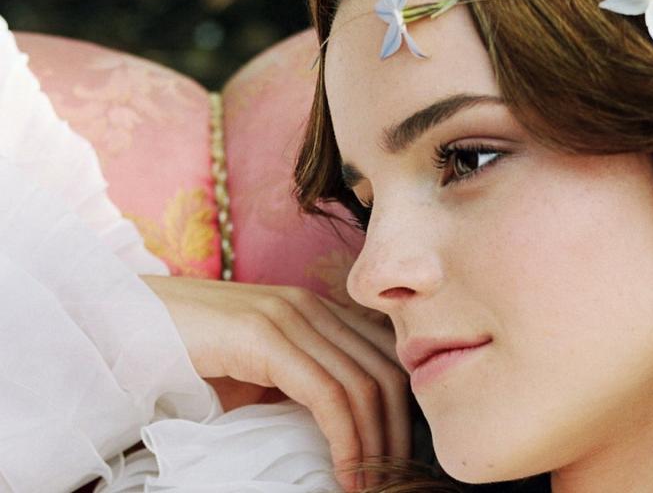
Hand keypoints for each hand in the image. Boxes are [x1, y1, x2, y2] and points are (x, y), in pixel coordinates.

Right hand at [142, 275, 409, 490]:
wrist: (120, 325)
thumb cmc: (187, 357)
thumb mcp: (258, 372)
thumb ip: (301, 384)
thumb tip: (346, 431)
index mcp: (316, 311)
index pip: (385, 358)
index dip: (403, 410)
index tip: (399, 459)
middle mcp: (312, 306)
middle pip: (385, 371)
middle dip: (399, 433)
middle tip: (394, 481)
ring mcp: (290, 316)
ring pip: (363, 384)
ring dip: (376, 445)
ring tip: (371, 487)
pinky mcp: (265, 336)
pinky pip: (327, 394)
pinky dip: (347, 439)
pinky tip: (345, 473)